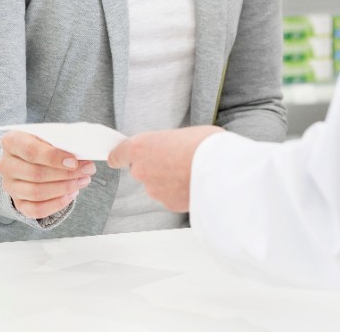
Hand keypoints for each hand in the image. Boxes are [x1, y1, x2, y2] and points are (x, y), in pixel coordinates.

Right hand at [0, 131, 95, 219]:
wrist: (26, 159)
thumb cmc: (41, 144)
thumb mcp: (47, 136)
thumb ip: (60, 143)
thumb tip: (82, 157)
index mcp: (11, 142)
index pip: (31, 151)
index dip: (54, 158)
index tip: (74, 161)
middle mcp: (5, 165)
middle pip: (36, 174)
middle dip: (65, 174)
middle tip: (87, 170)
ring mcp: (10, 186)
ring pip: (37, 193)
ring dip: (64, 188)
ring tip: (82, 181)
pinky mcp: (17, 203)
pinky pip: (36, 210)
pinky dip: (56, 204)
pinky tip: (71, 194)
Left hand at [107, 126, 224, 211]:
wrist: (222, 170)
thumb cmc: (204, 145)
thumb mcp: (180, 134)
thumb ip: (166, 144)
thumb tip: (168, 150)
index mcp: (140, 147)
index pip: (117, 154)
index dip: (121, 156)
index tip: (121, 157)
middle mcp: (142, 170)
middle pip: (140, 169)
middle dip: (154, 167)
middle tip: (175, 159)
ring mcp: (154, 190)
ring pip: (156, 185)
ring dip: (167, 181)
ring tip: (189, 171)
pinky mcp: (168, 204)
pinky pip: (170, 197)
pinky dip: (178, 193)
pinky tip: (194, 184)